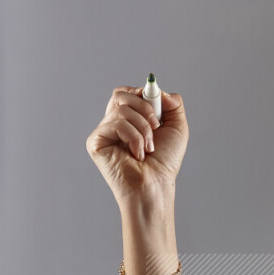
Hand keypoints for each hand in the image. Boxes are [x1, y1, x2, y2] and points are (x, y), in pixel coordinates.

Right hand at [86, 85, 188, 205]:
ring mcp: (104, 132)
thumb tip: (158, 88)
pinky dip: (134, 137)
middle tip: (156, 128)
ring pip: (121, 109)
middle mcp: (114, 123)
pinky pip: (116, 123)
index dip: (143, 96)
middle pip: (121, 94)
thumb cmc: (164, 163)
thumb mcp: (177, 128)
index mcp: (130, 119)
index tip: (157, 113)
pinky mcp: (95, 141)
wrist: (155, 185)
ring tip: (148, 148)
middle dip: (145, 108)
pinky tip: (137, 154)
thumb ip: (173, 104)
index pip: (128, 93)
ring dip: (143, 128)